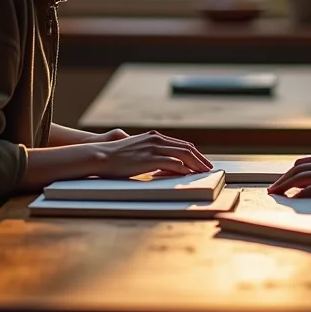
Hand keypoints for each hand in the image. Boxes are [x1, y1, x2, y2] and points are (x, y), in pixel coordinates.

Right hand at [90, 130, 212, 176]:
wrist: (101, 155)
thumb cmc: (115, 156)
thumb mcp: (136, 149)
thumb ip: (149, 152)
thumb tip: (157, 161)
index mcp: (154, 137)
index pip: (181, 144)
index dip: (194, 153)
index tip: (201, 161)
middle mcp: (156, 139)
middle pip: (186, 148)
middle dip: (199, 158)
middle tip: (208, 168)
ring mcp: (154, 148)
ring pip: (183, 154)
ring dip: (195, 164)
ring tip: (203, 172)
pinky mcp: (150, 158)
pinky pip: (172, 163)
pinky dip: (183, 168)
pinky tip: (189, 174)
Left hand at [267, 152, 310, 199]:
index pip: (305, 162)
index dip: (291, 172)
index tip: (282, 180)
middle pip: (298, 169)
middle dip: (283, 179)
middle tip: (272, 189)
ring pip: (301, 178)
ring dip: (285, 186)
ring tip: (276, 194)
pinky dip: (300, 194)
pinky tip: (293, 199)